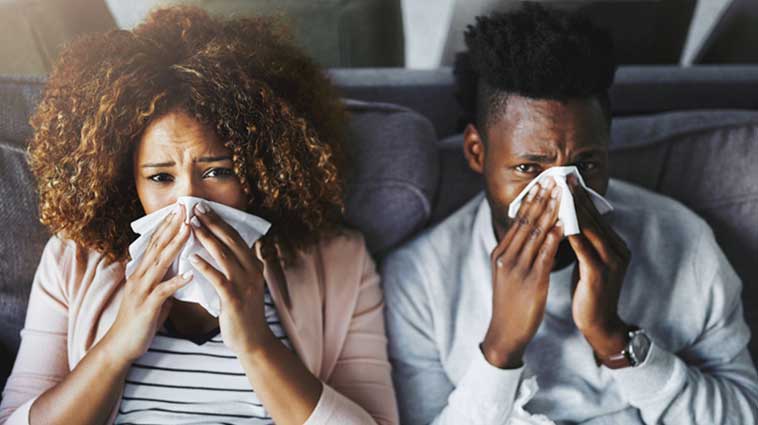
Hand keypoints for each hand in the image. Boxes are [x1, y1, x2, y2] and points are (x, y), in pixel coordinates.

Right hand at [103, 204, 192, 364]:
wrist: (121, 346)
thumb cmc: (140, 320)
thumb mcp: (153, 294)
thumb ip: (164, 279)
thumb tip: (180, 269)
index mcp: (142, 272)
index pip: (155, 243)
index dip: (167, 225)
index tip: (180, 209)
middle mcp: (140, 276)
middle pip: (157, 246)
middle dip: (172, 226)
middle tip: (184, 208)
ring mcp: (142, 290)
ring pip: (160, 263)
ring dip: (175, 245)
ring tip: (189, 230)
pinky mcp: (146, 306)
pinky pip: (163, 292)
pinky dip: (176, 282)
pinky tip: (189, 274)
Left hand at [188, 203, 275, 354]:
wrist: (253, 341)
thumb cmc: (243, 313)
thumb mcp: (245, 285)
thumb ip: (236, 267)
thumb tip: (222, 248)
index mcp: (254, 266)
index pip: (236, 237)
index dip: (220, 221)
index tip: (204, 208)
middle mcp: (253, 271)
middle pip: (231, 241)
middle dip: (212, 223)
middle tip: (196, 208)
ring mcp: (245, 285)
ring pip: (224, 255)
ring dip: (207, 238)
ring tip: (191, 226)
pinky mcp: (235, 299)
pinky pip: (218, 278)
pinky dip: (205, 266)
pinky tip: (192, 257)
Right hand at [482, 177, 563, 367]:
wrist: (505, 331)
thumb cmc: (510, 303)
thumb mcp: (507, 273)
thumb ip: (516, 253)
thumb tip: (530, 233)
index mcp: (500, 252)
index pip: (518, 220)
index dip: (532, 200)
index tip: (543, 183)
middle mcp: (506, 256)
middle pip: (526, 221)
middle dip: (542, 199)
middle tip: (554, 180)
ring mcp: (517, 268)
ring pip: (535, 233)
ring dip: (550, 212)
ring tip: (562, 195)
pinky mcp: (531, 281)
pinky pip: (544, 254)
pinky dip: (554, 237)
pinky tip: (565, 224)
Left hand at [567, 174, 631, 356]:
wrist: (600, 325)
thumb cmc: (590, 293)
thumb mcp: (589, 262)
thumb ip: (585, 242)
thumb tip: (571, 220)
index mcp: (616, 245)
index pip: (596, 215)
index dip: (581, 196)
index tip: (566, 178)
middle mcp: (617, 250)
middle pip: (594, 217)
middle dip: (576, 196)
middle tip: (562, 176)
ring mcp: (611, 263)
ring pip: (589, 229)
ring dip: (572, 210)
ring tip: (558, 193)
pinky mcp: (599, 275)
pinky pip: (583, 249)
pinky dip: (570, 234)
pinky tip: (558, 223)